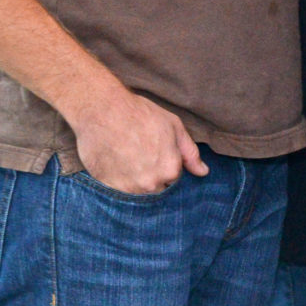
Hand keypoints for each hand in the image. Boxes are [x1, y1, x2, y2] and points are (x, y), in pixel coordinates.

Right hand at [71, 87, 206, 194]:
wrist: (103, 111)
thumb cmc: (140, 114)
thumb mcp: (174, 127)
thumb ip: (190, 153)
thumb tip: (203, 172)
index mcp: (170, 170)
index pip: (174, 180)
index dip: (165, 167)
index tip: (155, 154)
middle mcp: (151, 184)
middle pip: (157, 189)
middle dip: (152, 177)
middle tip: (140, 157)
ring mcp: (128, 188)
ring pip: (138, 193)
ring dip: (135, 182)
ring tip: (128, 160)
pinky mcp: (108, 188)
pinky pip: (118, 195)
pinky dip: (119, 184)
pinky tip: (116, 166)